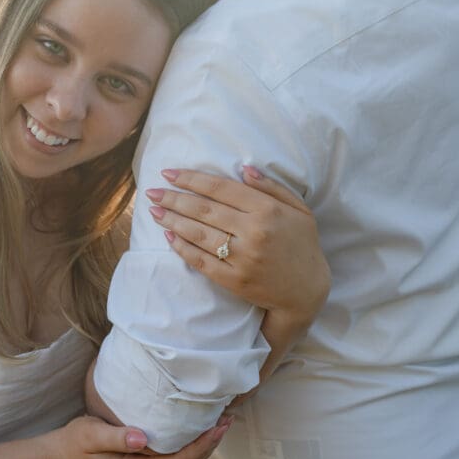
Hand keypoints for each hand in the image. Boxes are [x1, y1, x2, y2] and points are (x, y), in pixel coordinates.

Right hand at [50, 415, 228, 458]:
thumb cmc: (74, 443)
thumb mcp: (91, 435)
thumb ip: (116, 437)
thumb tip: (143, 438)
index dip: (202, 446)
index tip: (219, 426)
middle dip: (209, 447)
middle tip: (227, 421)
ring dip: (202, 450)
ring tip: (218, 427)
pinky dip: (189, 452)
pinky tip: (195, 436)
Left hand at [146, 166, 329, 322]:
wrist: (306, 291)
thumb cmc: (301, 244)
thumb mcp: (298, 210)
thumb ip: (271, 187)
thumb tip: (243, 167)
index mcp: (267, 210)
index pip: (221, 189)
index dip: (192, 179)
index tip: (169, 173)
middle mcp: (253, 232)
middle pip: (204, 210)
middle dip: (174, 198)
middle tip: (152, 192)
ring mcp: (242, 257)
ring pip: (198, 234)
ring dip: (172, 220)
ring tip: (154, 210)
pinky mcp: (234, 279)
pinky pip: (201, 260)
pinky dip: (182, 247)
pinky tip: (169, 235)